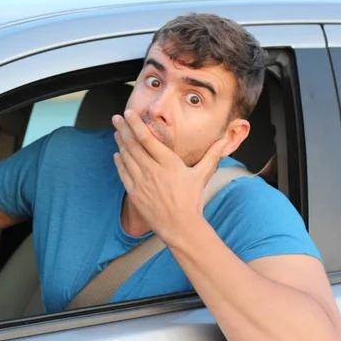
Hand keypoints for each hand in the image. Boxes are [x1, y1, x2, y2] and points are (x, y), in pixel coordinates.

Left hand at [112, 109, 226, 242]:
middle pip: (133, 145)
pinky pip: (123, 173)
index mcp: (169, 163)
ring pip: (126, 157)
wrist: (180, 226)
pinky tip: (117, 154)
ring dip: (120, 143)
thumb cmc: (191, 201)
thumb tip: (224, 141)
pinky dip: (119, 162)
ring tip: (117, 132)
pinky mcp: (134, 193)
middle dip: (123, 129)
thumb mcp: (202, 176)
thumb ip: (211, 156)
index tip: (129, 114)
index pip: (148, 138)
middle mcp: (153, 170)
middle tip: (116, 118)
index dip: (136, 124)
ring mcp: (141, 182)